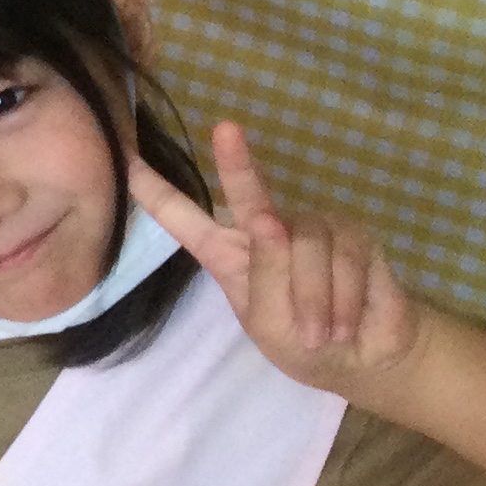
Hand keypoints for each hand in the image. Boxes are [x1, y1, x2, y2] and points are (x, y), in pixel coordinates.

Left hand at [130, 123, 422, 397]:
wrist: (363, 356)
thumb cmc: (301, 343)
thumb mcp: (268, 322)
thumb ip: (265, 275)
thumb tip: (269, 220)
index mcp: (225, 252)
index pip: (182, 217)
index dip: (153, 190)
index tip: (122, 156)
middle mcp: (264, 228)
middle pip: (249, 193)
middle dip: (236, 163)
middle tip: (225, 129)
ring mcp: (310, 226)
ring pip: (305, 247)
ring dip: (314, 301)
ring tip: (321, 335)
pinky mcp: (353, 232)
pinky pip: (344, 259)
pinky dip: (343, 300)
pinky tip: (345, 324)